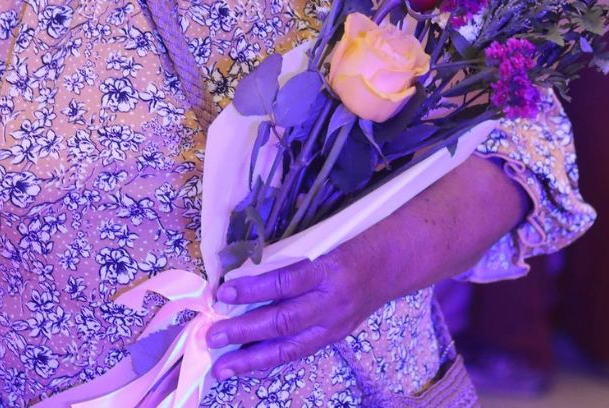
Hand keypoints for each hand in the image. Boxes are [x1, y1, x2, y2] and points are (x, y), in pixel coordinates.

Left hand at [205, 238, 384, 381]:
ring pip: (290, 346)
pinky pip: (299, 351)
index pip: (286, 282)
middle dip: (245, 330)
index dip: (253, 289)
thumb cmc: (356, 244)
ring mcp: (336, 323)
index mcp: (331, 270)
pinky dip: (272, 359)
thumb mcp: (327, 241)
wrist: (395, 263)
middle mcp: (333, 301)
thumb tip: (243, 273)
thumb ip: (291, 258)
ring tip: (223, 366)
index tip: (223, 291)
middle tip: (213, 335)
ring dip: (252, 358)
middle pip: (284, 320)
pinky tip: (248, 367)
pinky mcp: (336, 336)